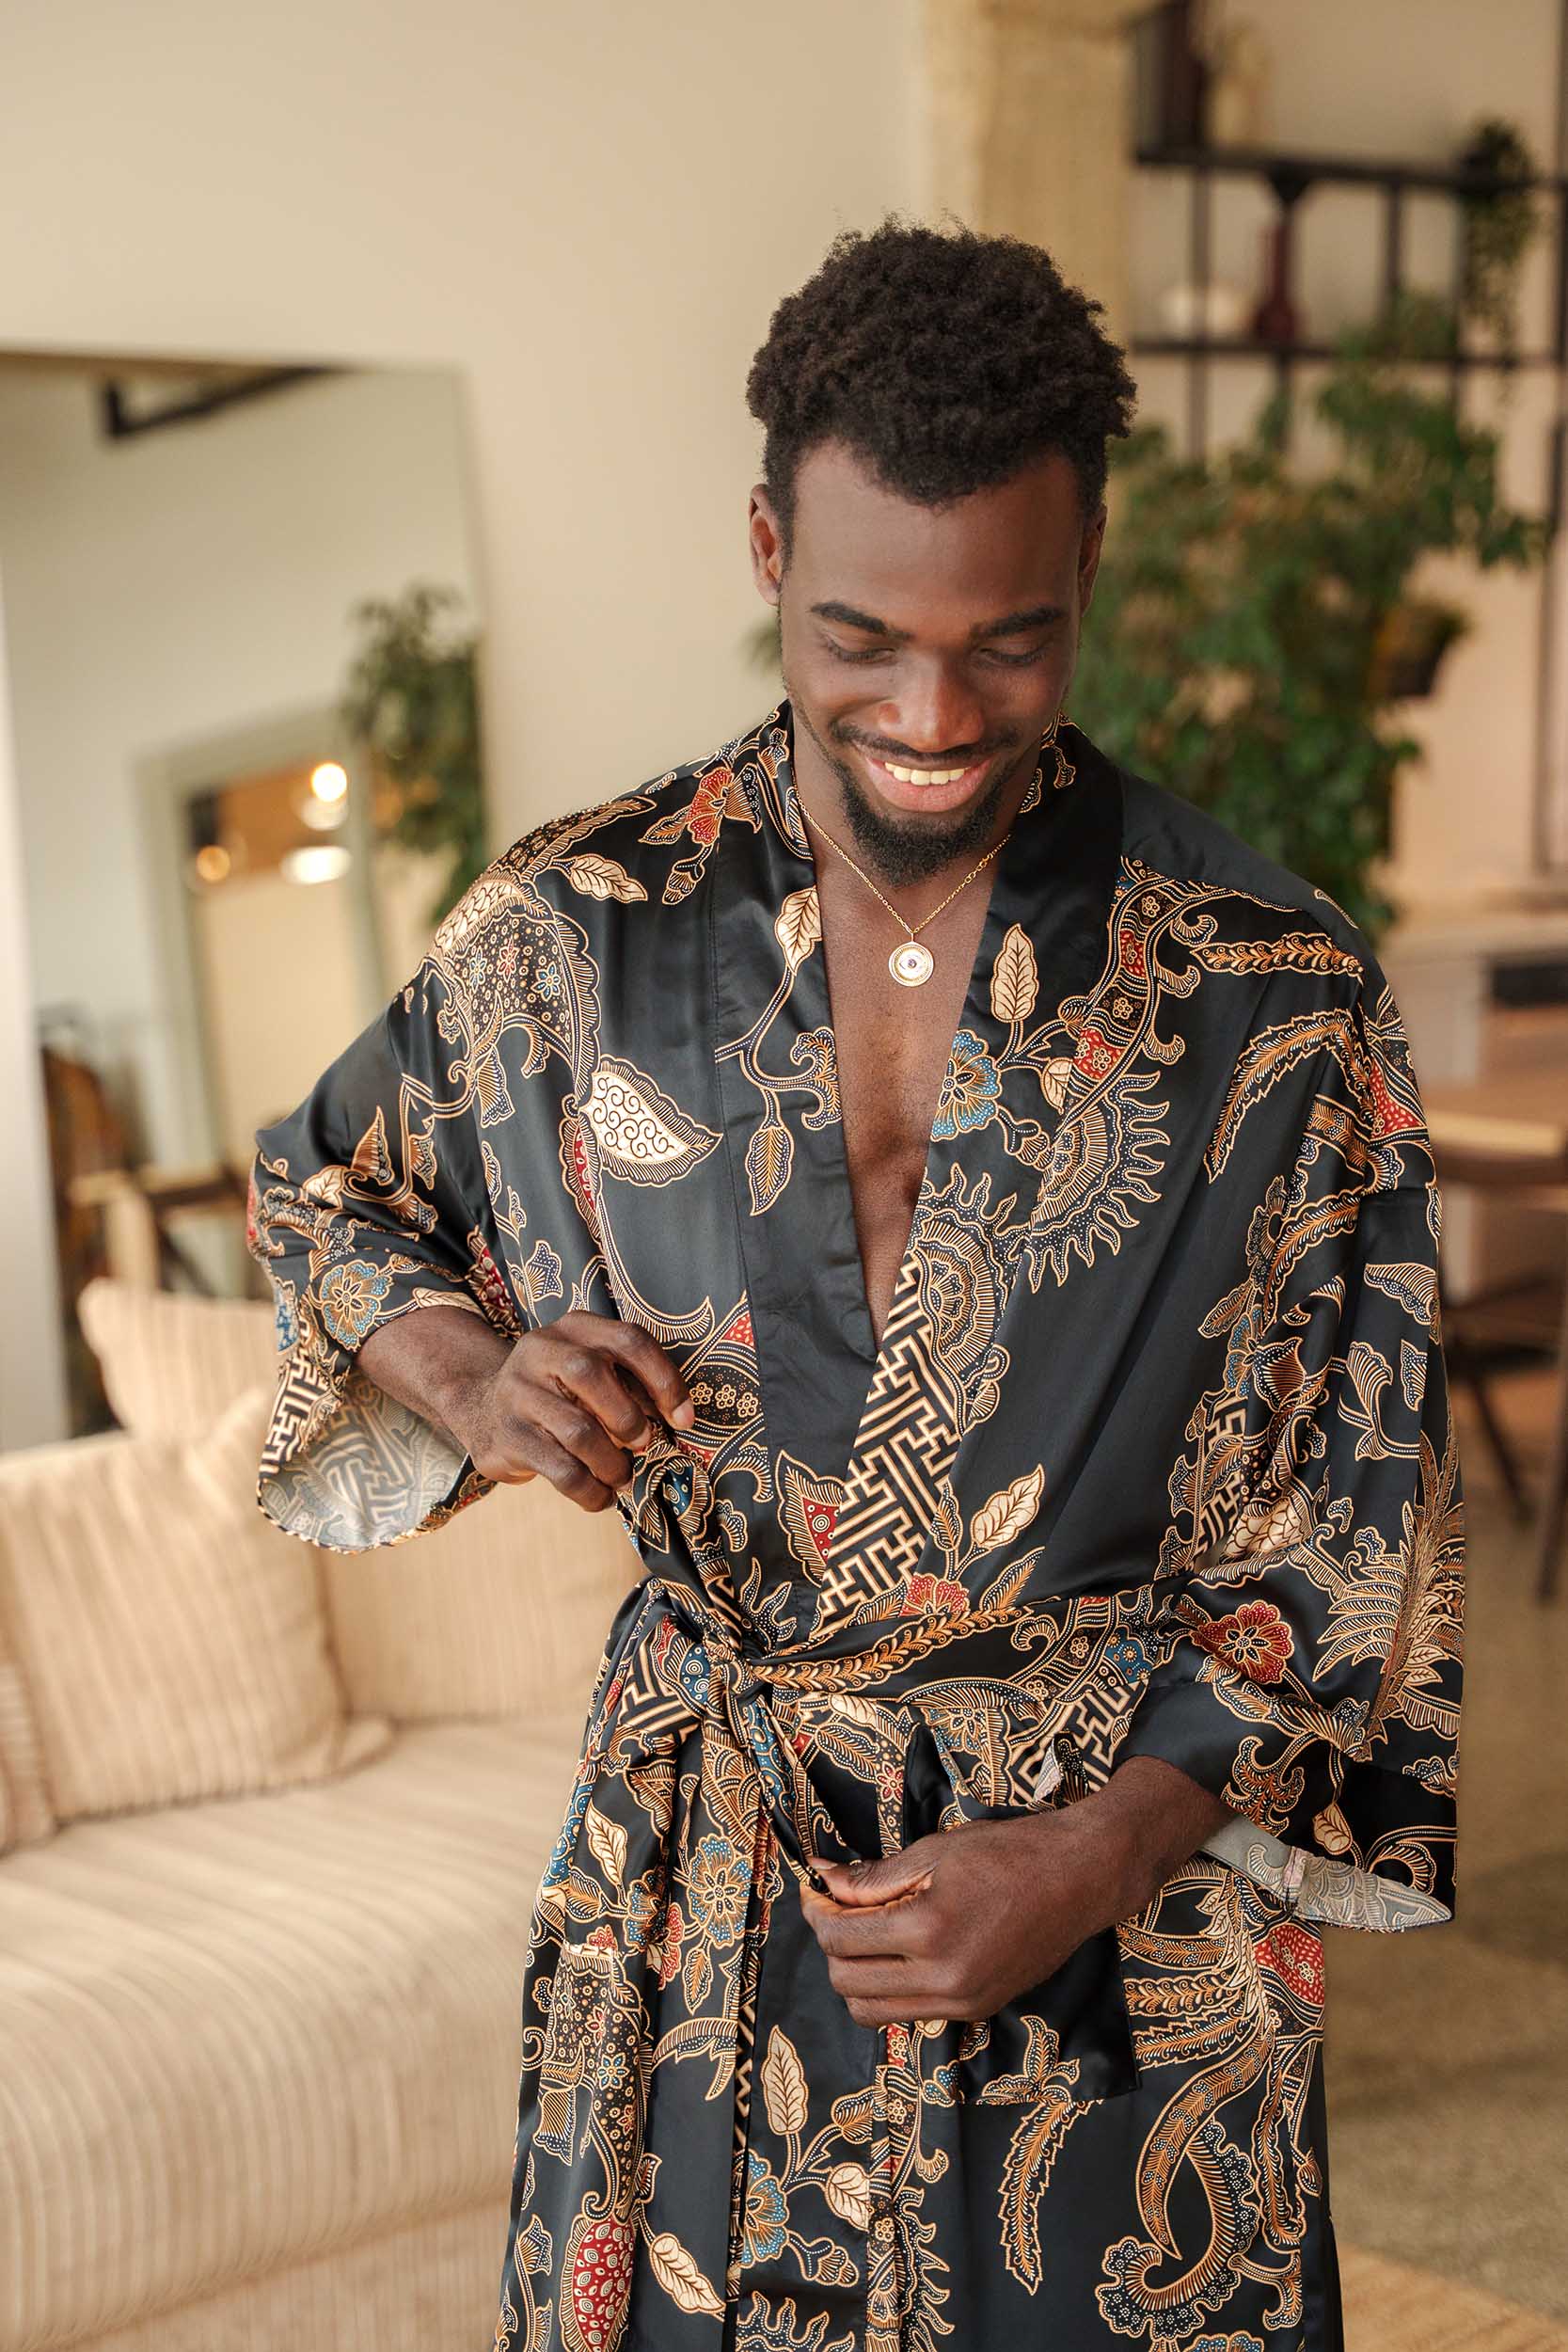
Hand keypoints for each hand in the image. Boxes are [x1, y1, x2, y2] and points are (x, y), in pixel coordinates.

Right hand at [447, 1308, 694, 1512]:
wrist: (480, 1406)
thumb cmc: (557, 1392)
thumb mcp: (587, 1371)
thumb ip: (628, 1384)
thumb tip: (679, 1420)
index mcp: (574, 1328)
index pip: (628, 1340)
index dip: (664, 1380)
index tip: (684, 1419)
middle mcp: (540, 1350)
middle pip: (591, 1373)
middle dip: (628, 1417)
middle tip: (644, 1445)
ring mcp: (518, 1392)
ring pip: (578, 1430)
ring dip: (612, 1463)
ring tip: (622, 1476)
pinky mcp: (508, 1436)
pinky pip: (560, 1470)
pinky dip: (590, 1491)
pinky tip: (600, 1496)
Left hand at [800, 1758, 1232, 2026]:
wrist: (1079, 1880)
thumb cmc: (1009, 1853)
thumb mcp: (935, 1851)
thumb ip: (873, 1876)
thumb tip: (821, 1878)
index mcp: (928, 1931)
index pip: (840, 1939)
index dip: (817, 1912)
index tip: (817, 1889)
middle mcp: (943, 1980)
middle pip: (847, 1983)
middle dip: (832, 1945)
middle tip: (838, 1908)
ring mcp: (962, 2002)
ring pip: (872, 2011)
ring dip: (856, 1974)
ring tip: (867, 1931)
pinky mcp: (977, 2010)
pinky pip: (909, 2012)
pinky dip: (889, 1988)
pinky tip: (900, 1950)